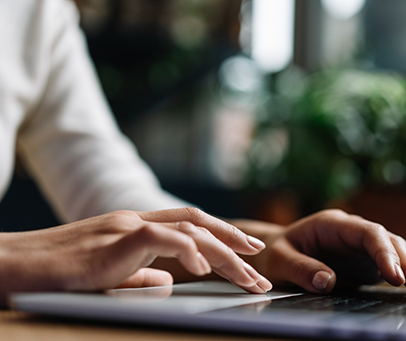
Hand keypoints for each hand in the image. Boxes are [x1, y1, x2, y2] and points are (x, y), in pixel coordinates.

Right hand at [0, 208, 271, 303]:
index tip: (248, 252)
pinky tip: (204, 269)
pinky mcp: (114, 238)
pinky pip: (161, 238)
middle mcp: (137, 220)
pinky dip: (187, 251)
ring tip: (248, 276)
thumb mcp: (108, 275)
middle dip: (234, 244)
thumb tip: (168, 282)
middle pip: (199, 225)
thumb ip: (140, 275)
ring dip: (224, 254)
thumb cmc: (56, 274)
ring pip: (190, 230)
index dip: (223, 235)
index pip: (190, 224)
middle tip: (261, 265)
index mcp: (137, 227)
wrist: (13, 267)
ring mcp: (126, 226)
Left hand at [239, 209, 405, 301]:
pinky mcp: (367, 261)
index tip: (396, 276)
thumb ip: (300, 268)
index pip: (368, 233)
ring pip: (399, 252)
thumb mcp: (279, 260)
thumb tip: (326, 282)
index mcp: (334, 224)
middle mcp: (353, 231)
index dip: (385, 253)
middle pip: (390, 242)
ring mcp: (363, 246)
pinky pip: (395, 266)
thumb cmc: (275, 253)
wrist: (275, 252)